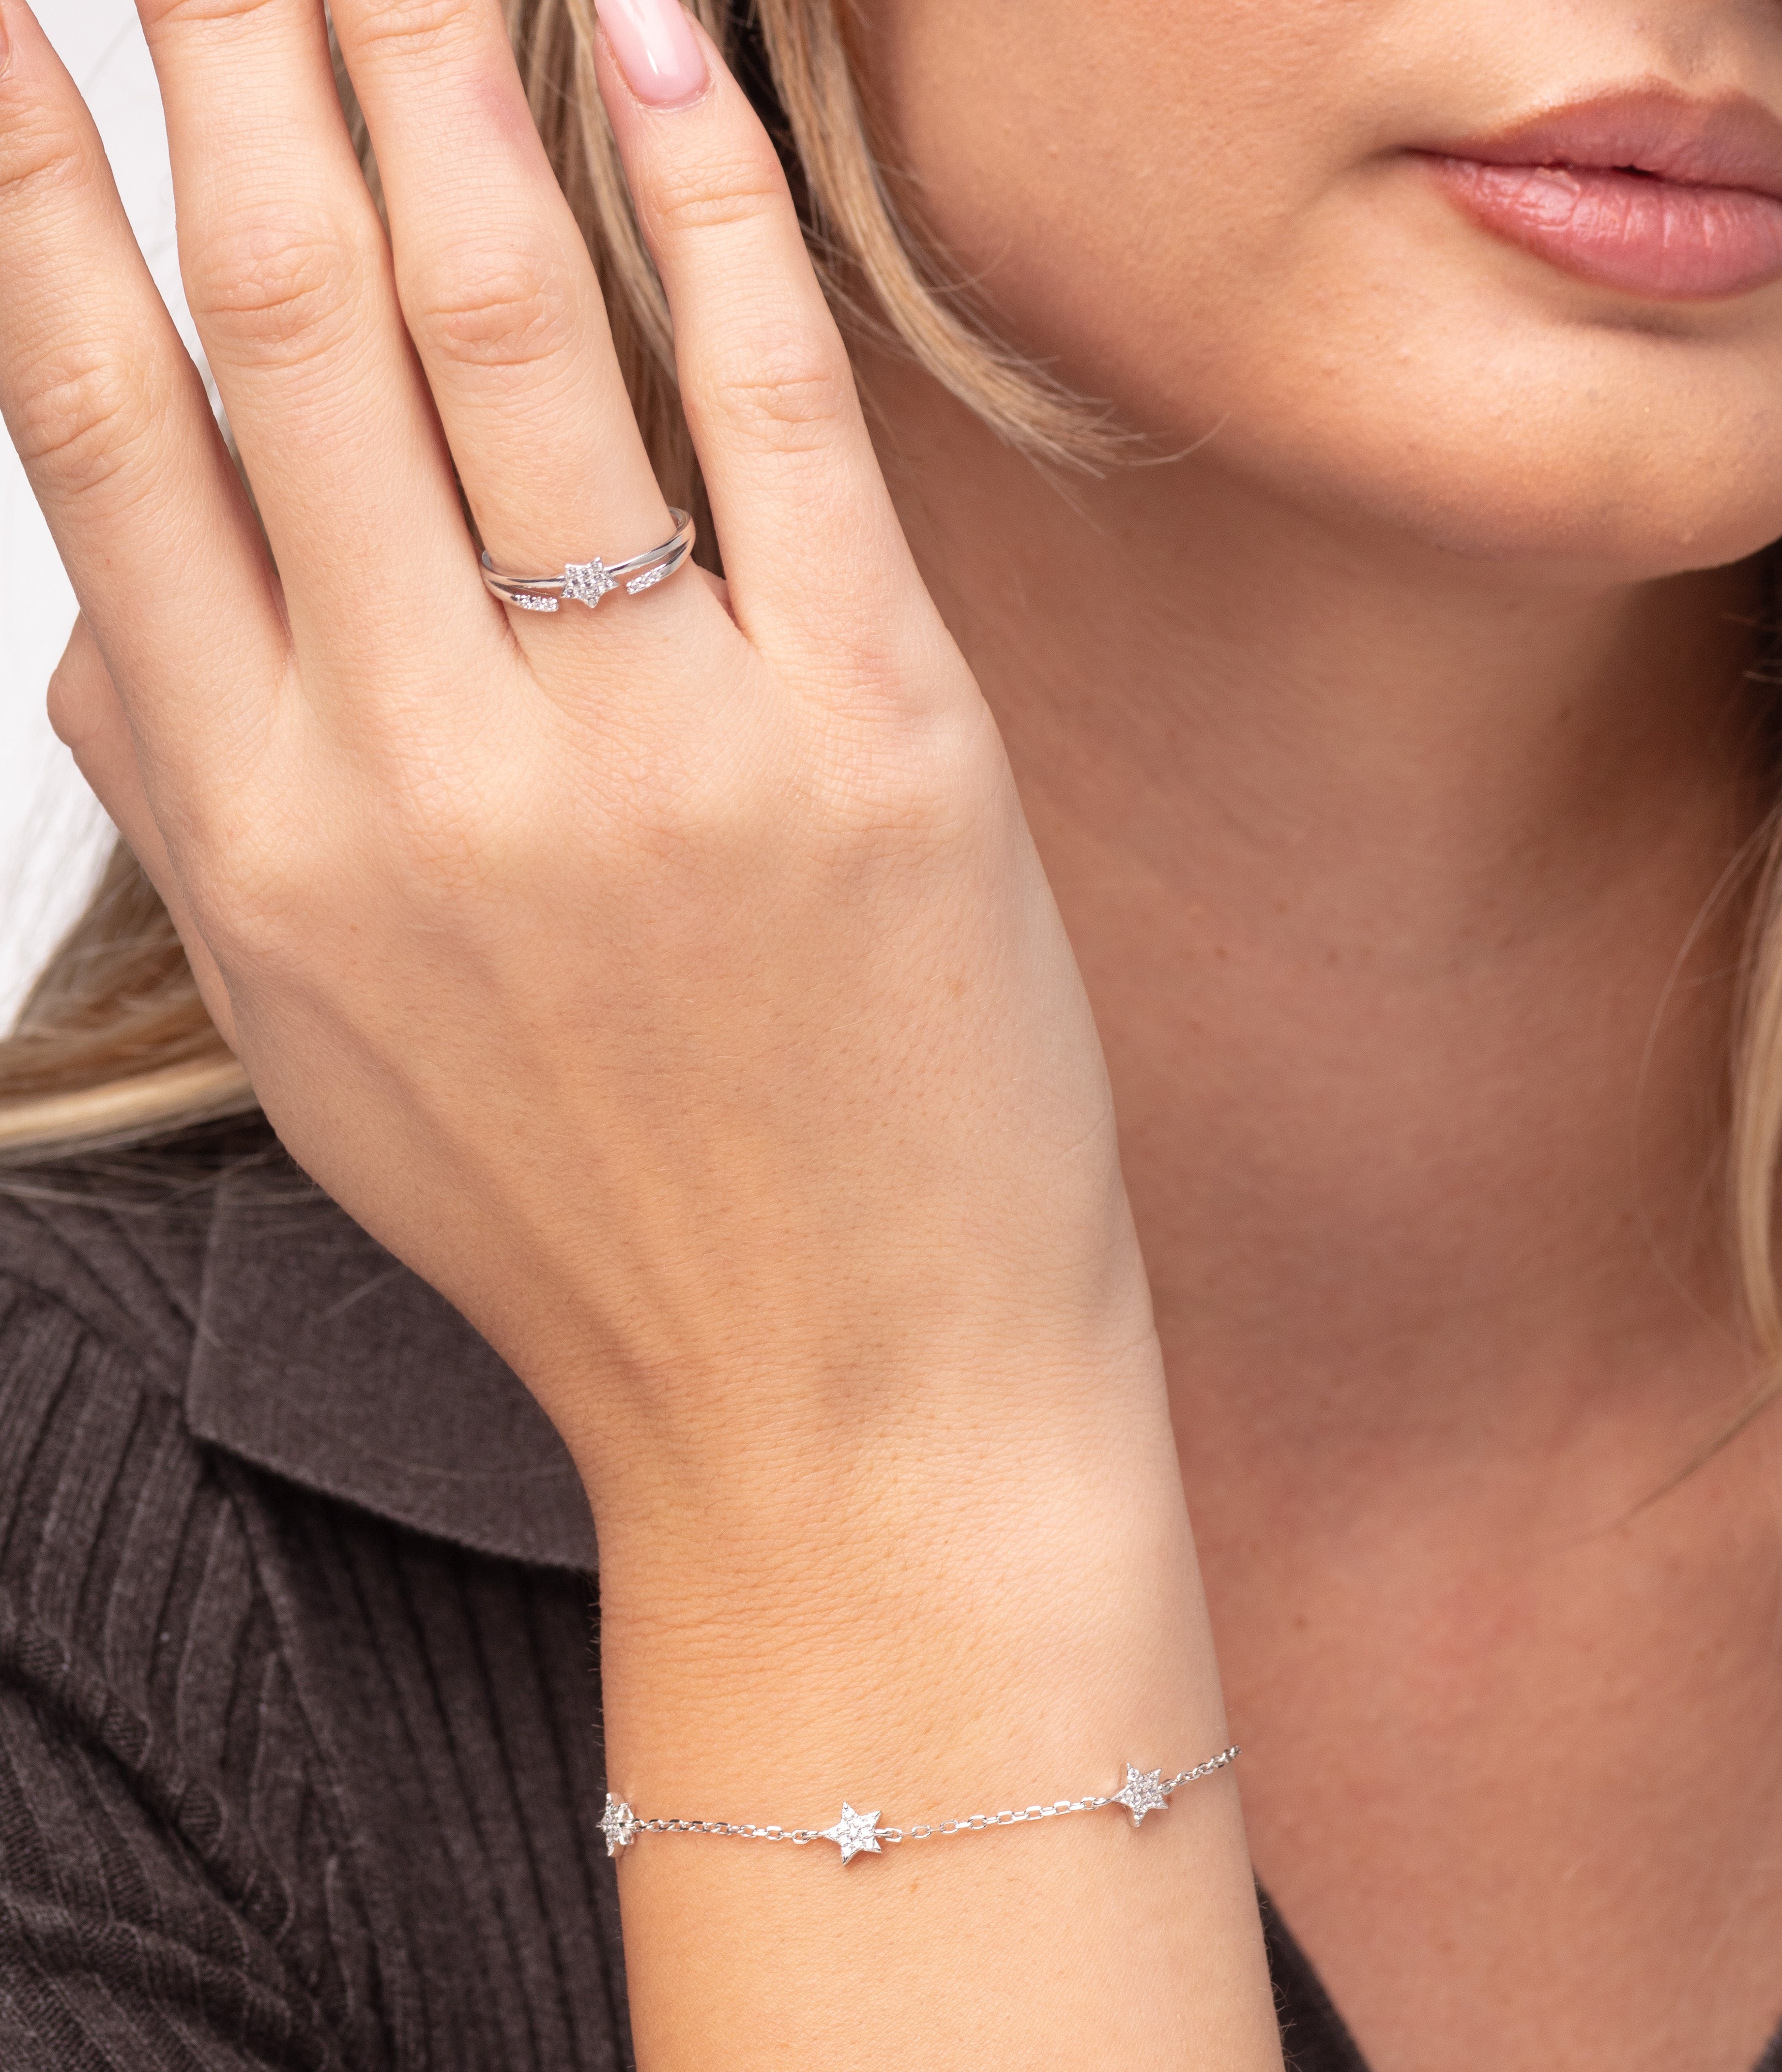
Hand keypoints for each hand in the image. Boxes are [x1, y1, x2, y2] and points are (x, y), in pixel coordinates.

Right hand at [8, 0, 1149, 1530]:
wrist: (839, 1403)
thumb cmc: (601, 1231)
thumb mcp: (344, 1054)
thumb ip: (206, 817)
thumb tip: (100, 597)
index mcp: (266, 845)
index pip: (101, 432)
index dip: (37, 191)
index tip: (23, 35)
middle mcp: (423, 776)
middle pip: (283, 322)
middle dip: (228, 53)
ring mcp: (653, 753)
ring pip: (504, 324)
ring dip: (435, 65)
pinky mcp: (874, 744)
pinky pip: (771, 416)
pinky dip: (707, 206)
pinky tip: (645, 36)